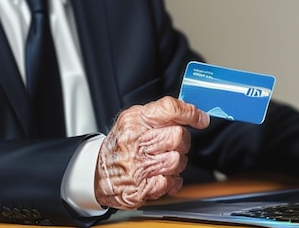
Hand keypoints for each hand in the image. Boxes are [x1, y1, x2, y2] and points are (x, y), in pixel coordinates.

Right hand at [94, 97, 208, 209]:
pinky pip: (170, 183)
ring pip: (177, 160)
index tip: (201, 119)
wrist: (98, 173)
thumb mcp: (133, 119)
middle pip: (178, 136)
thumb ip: (161, 113)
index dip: (190, 113)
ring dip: (176, 163)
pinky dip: (170, 182)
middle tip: (172, 145)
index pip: (169, 109)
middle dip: (182, 142)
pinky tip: (159, 177)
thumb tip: (194, 112)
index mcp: (135, 120)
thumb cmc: (121, 145)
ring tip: (163, 162)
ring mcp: (138, 165)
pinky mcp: (141, 188)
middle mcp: (135, 141)